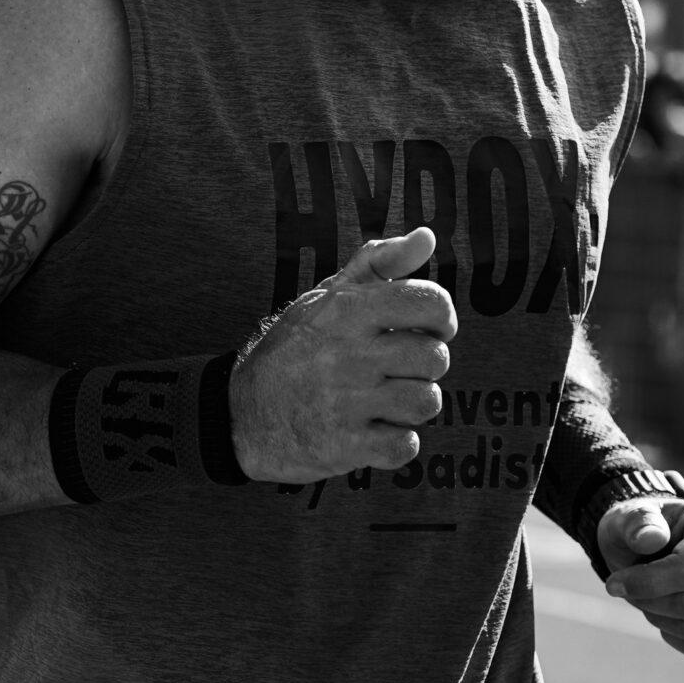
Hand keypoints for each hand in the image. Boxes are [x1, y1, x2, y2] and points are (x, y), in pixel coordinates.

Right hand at [230, 227, 456, 482]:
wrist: (241, 413)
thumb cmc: (294, 349)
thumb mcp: (327, 296)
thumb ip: (379, 263)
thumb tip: (427, 237)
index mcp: (348, 310)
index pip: (430, 302)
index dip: (442, 318)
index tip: (429, 329)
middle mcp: (347, 353)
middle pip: (435, 358)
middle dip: (426, 366)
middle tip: (400, 368)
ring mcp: (345, 402)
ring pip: (425, 402)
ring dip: (413, 405)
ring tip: (387, 399)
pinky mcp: (343, 446)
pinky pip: (405, 446)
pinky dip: (397, 443)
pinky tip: (375, 429)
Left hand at [600, 499, 683, 659]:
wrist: (655, 543)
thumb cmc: (641, 529)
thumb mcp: (629, 516)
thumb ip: (637, 522)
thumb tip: (651, 539)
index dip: (646, 583)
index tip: (612, 585)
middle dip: (649, 602)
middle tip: (626, 589)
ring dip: (658, 619)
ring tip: (646, 597)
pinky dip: (674, 638)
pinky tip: (663, 616)